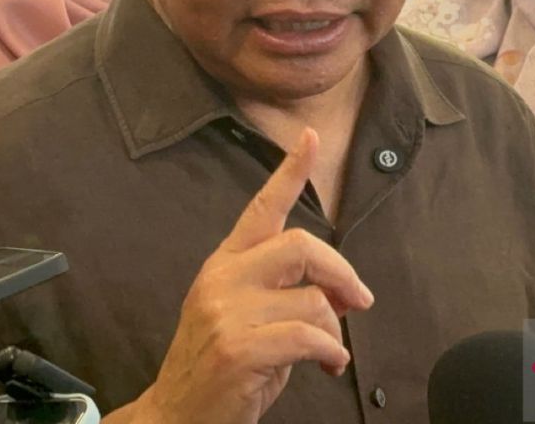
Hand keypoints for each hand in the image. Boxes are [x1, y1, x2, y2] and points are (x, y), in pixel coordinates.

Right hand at [120, 128, 373, 423]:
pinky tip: (330, 365)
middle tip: (359, 301)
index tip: (310, 138)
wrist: (175, 416)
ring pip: (313, 301)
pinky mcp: (237, 350)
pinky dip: (331, 352)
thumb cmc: (220, 366)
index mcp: (225, 263)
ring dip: (336, 330)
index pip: (261, 208)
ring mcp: (227, 314)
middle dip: (342, 272)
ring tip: (330, 352)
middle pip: (302, 246)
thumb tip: (344, 290)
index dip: (289, 172)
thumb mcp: (246, 316)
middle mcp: (223, 279)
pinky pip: (308, 338)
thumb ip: (285, 292)